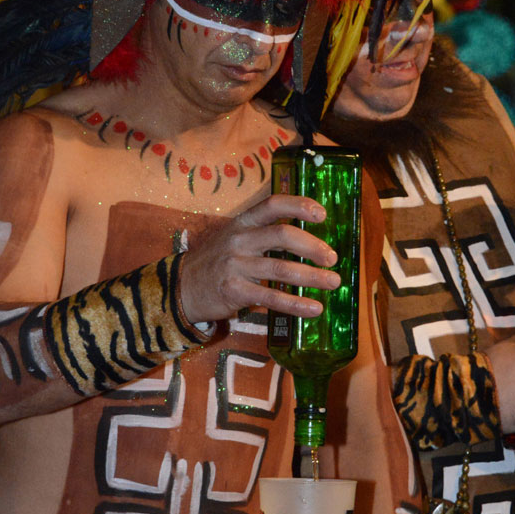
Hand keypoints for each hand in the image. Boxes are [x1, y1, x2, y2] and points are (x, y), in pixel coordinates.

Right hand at [178, 194, 340, 323]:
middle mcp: (239, 240)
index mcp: (242, 223)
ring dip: (312, 276)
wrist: (181, 287)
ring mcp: (235, 265)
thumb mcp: (235, 237)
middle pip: (283, 235)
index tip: (322, 214)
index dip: (299, 205)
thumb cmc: (217, 262)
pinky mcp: (234, 291)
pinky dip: (296, 304)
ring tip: (333, 282)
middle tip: (333, 258)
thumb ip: (264, 234)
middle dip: (313, 246)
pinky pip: (271, 297)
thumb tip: (308, 239)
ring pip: (281, 268)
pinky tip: (314, 308)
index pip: (273, 204)